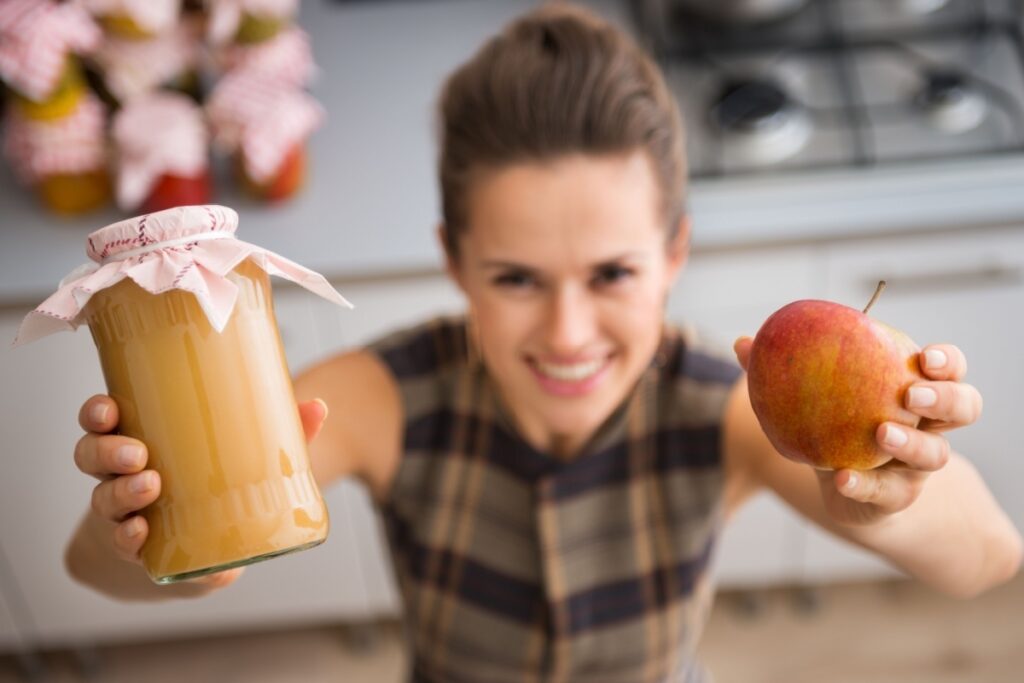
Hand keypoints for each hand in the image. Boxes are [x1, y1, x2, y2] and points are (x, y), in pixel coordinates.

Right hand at [74, 395, 328, 585]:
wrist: (188, 557)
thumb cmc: (213, 493)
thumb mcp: (240, 462)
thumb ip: (279, 438)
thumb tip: (317, 407)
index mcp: (139, 441)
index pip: (101, 420)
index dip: (96, 412)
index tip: (109, 407)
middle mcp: (120, 477)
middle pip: (91, 455)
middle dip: (108, 451)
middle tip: (138, 454)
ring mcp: (122, 515)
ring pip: (101, 498)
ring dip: (121, 492)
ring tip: (149, 488)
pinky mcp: (133, 550)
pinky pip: (120, 542)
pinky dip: (129, 537)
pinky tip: (141, 533)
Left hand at [734, 337, 982, 525]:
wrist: (843, 488)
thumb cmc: (835, 427)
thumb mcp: (814, 397)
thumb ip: (782, 369)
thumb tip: (742, 342)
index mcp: (913, 391)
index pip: (949, 369)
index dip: (947, 361)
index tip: (926, 356)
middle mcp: (927, 427)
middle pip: (964, 407)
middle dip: (945, 397)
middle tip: (911, 393)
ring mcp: (915, 467)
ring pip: (936, 455)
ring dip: (910, 442)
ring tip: (882, 432)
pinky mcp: (893, 498)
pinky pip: (886, 493)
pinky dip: (863, 485)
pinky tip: (841, 478)